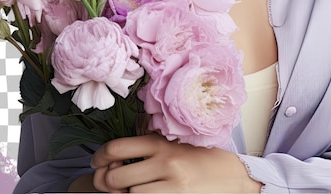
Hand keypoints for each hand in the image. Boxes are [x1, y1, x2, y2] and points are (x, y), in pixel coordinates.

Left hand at [90, 133, 261, 192]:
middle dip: (105, 182)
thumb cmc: (202, 158)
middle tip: (108, 183)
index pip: (117, 147)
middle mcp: (164, 161)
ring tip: (130, 190)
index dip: (100, 157)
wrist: (233, 176)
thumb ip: (150, 145)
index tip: (97, 162)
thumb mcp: (176, 143)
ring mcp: (170, 184)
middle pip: (115, 175)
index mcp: (161, 142)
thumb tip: (115, 155)